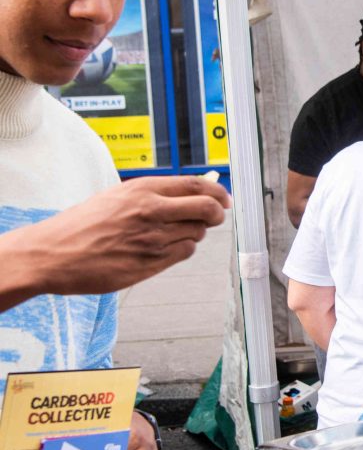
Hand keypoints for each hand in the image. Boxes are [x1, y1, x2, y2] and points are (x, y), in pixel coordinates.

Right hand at [13, 176, 230, 299]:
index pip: (198, 186)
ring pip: (197, 233)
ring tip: (173, 232)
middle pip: (207, 209)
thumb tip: (194, 193)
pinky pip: (184, 253)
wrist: (52, 254)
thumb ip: (155, 194)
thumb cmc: (83, 224)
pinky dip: (183, 249)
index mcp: (143, 190)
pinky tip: (165, 247)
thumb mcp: (118, 197)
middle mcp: (152, 211)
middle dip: (217, 213)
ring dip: (194, 232)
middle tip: (215, 216)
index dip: (218, 192)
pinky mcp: (151, 263)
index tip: (224, 198)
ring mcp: (153, 239)